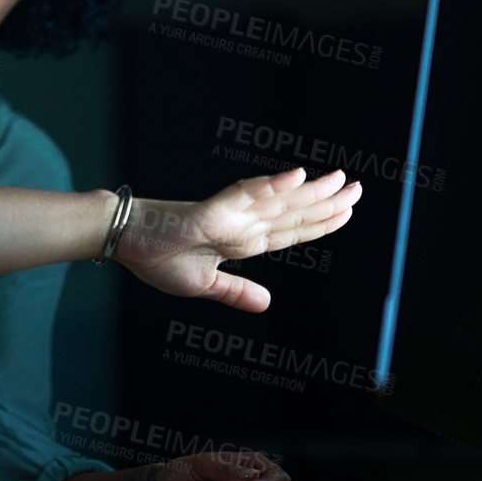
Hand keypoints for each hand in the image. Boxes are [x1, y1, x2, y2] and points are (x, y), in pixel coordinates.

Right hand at [114, 168, 360, 311]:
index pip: (290, 231)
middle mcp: (242, 225)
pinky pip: (245, 196)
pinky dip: (270, 186)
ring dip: (310, 191)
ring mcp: (229, 215)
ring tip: (340, 179)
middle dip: (327, 201)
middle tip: (358, 186)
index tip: (347, 211)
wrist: (124, 242)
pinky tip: (294, 177)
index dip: (320, 222)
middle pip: (292, 212)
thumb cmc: (156, 258)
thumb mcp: (203, 284)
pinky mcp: (211, 211)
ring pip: (278, 201)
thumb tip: (267, 303)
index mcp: (242, 242)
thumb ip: (235, 292)